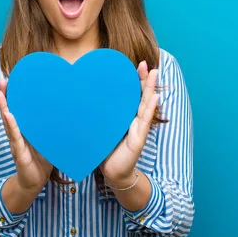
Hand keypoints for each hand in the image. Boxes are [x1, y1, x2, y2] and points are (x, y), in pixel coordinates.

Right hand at [0, 78, 52, 193]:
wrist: (35, 182)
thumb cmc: (42, 159)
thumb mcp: (48, 139)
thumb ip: (52, 127)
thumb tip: (68, 110)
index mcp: (25, 129)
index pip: (18, 108)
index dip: (14, 95)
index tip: (12, 79)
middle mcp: (18, 133)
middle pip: (9, 111)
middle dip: (5, 96)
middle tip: (2, 80)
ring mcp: (16, 142)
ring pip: (8, 121)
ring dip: (3, 106)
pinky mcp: (18, 153)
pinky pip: (14, 137)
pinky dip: (11, 125)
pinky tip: (8, 114)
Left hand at [99, 61, 159, 184]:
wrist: (112, 172)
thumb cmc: (106, 149)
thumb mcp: (101, 128)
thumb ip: (99, 115)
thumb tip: (82, 98)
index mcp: (126, 116)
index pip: (132, 94)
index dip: (135, 79)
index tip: (135, 64)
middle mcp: (135, 120)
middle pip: (142, 96)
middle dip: (145, 79)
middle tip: (146, 64)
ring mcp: (139, 129)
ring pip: (146, 105)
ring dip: (151, 89)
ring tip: (154, 74)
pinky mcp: (138, 140)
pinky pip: (144, 122)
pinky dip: (150, 109)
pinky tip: (155, 99)